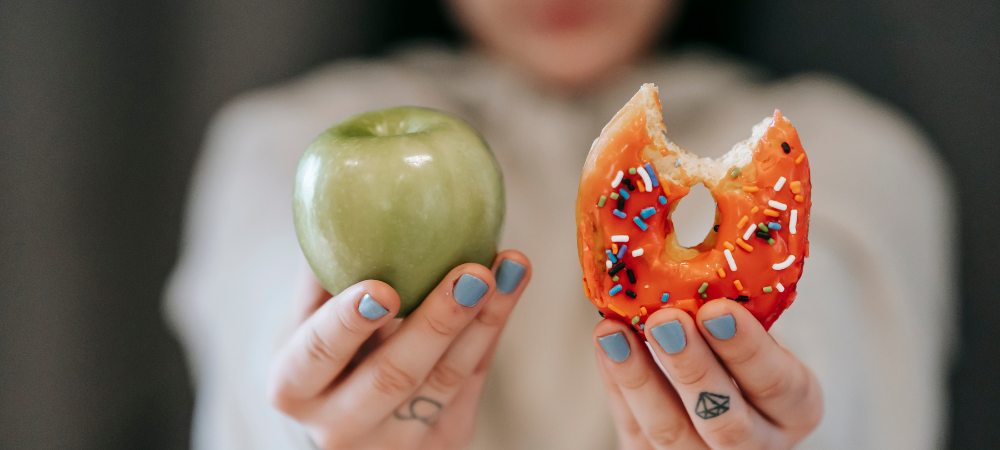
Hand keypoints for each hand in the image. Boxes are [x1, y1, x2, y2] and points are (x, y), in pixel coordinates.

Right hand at [269, 251, 530, 448]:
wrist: (353, 421)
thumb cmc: (327, 350)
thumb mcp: (309, 320)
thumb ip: (323, 272)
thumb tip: (340, 189)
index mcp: (294, 386)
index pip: (317, 355)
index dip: (347, 323)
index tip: (382, 287)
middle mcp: (339, 426)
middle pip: (393, 376)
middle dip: (437, 323)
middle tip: (471, 274)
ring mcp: (395, 442)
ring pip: (445, 380)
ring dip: (483, 319)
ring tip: (510, 267)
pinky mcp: (443, 441)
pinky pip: (472, 380)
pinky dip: (493, 328)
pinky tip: (511, 283)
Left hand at [593, 299, 822, 448]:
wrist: (719, 393)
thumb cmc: (742, 352)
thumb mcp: (759, 331)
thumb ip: (740, 310)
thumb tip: (706, 253)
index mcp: (795, 407)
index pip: (780, 386)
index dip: (748, 350)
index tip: (717, 309)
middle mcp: (758, 444)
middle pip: (726, 421)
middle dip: (692, 369)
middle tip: (664, 320)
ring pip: (672, 433)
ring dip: (639, 378)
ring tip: (614, 331)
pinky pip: (635, 432)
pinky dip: (617, 386)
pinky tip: (606, 345)